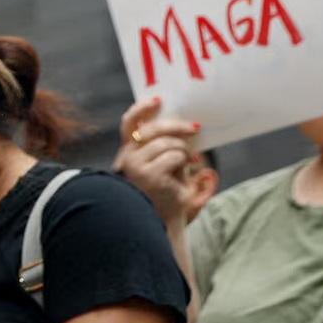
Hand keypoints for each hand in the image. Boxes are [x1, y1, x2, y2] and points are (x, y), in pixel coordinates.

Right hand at [115, 96, 202, 226]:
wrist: (163, 221)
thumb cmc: (164, 194)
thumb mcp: (163, 166)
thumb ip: (164, 146)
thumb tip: (183, 125)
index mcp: (128, 153)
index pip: (129, 123)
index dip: (142, 109)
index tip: (158, 101)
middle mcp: (127, 158)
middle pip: (155, 129)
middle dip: (178, 126)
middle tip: (195, 128)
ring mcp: (136, 166)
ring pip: (169, 143)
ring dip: (183, 153)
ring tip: (183, 168)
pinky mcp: (150, 175)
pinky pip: (175, 156)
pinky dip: (184, 164)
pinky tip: (179, 177)